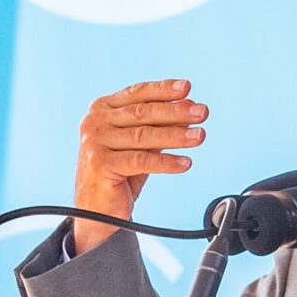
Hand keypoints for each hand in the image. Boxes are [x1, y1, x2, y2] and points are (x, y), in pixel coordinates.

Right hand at [72, 80, 204, 250]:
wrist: (98, 209)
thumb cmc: (121, 172)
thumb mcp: (141, 143)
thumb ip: (158, 125)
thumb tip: (189, 106)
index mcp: (102, 109)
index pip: (137, 93)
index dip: (163, 89)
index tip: (186, 87)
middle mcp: (95, 122)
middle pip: (143, 112)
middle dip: (176, 111)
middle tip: (202, 112)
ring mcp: (94, 143)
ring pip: (144, 136)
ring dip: (176, 135)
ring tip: (200, 136)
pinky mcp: (100, 165)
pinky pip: (141, 161)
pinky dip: (166, 162)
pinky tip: (185, 163)